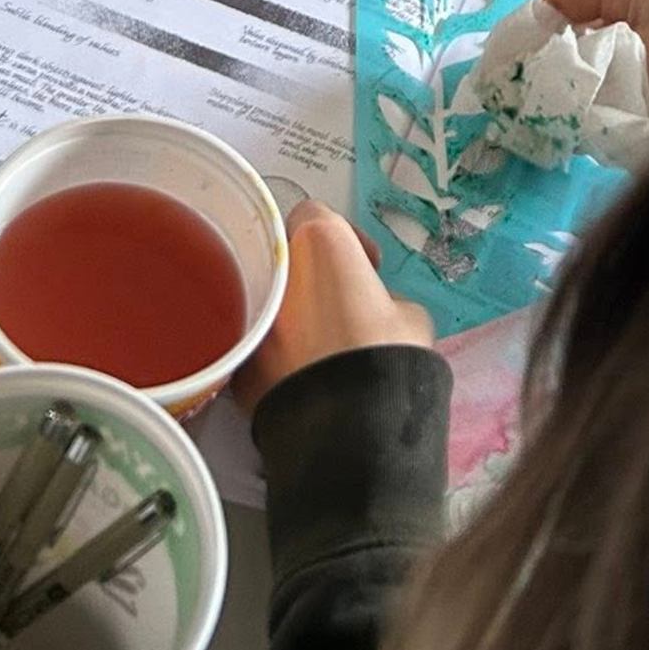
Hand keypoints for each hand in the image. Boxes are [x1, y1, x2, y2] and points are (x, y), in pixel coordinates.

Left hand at [231, 202, 432, 410]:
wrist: (354, 435)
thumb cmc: (390, 359)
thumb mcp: (409, 314)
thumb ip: (382, 295)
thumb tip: (373, 308)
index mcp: (318, 243)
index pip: (318, 214)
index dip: (346, 239)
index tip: (366, 268)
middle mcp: (274, 273)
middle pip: (284, 256)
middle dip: (308, 273)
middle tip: (339, 301)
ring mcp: (252, 321)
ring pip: (267, 302)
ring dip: (290, 313)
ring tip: (320, 343)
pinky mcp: (240, 369)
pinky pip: (258, 345)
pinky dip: (275, 352)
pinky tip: (302, 375)